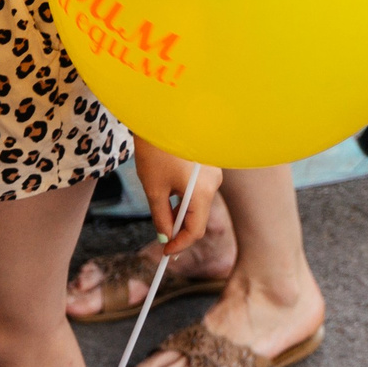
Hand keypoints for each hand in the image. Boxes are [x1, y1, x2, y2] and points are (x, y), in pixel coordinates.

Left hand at [130, 138, 222, 258]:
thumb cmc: (155, 150)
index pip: (195, 230)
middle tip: (162, 239)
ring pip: (199, 203)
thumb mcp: (153, 188)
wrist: (160, 115)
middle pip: (199, 217)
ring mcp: (213, 172)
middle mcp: (213, 183)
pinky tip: (170, 196)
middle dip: (180, 230)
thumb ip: (161, 216)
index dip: (179, 244)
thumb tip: (165, 237)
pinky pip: (199, 189)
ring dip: (182, 213)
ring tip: (162, 215)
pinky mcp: (208, 163)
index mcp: (202, 192)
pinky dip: (185, 198)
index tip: (165, 251)